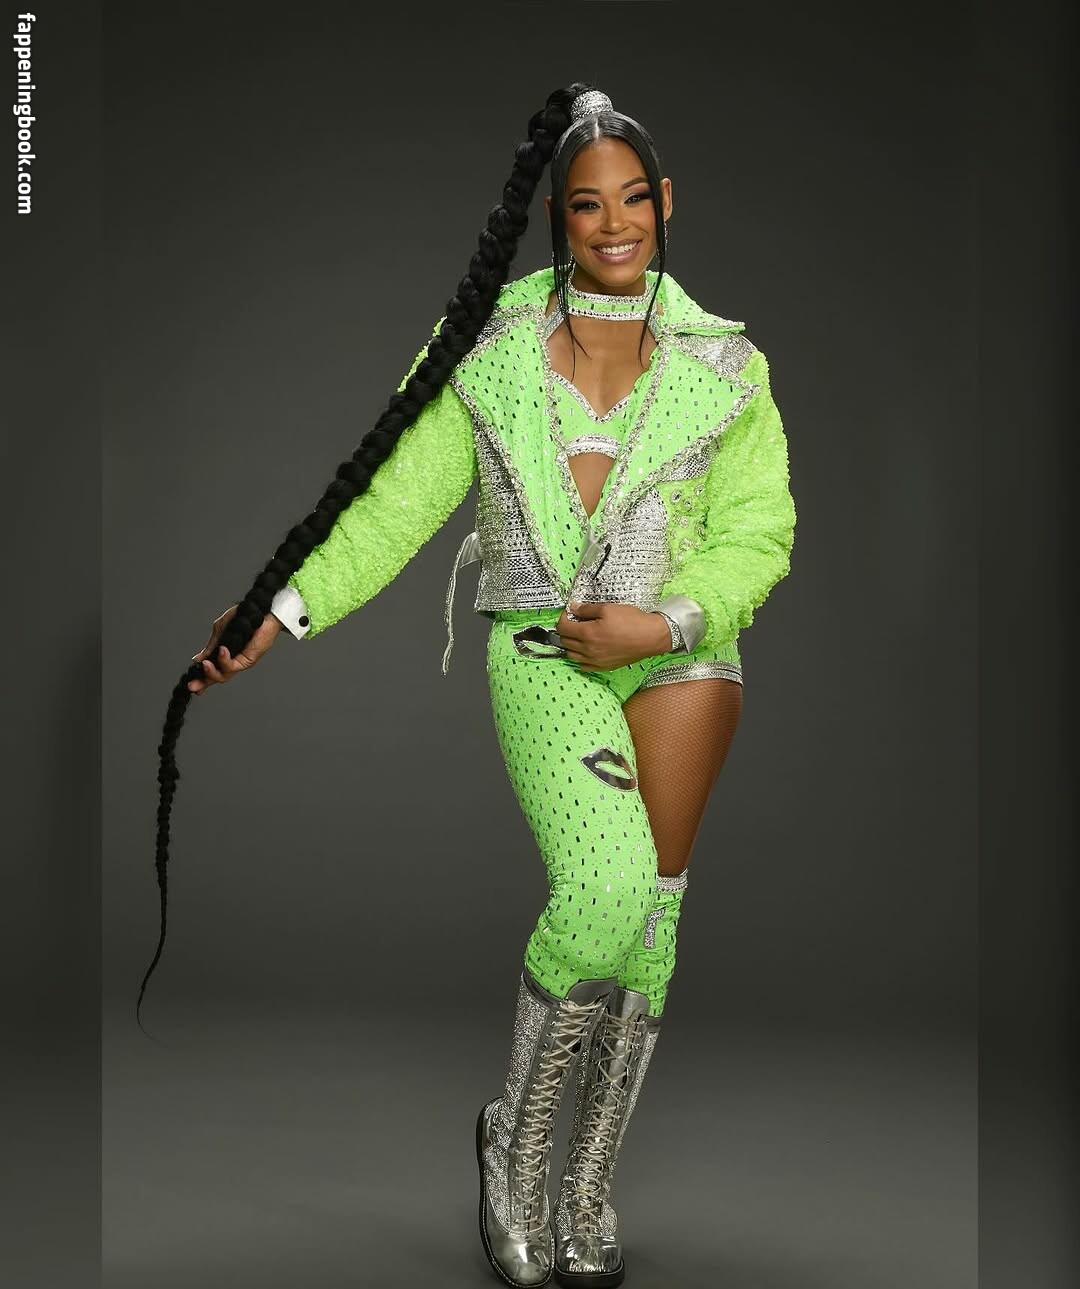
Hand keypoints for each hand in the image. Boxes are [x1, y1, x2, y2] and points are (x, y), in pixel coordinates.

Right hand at [188, 603, 282, 693]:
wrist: (258, 611)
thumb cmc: (242, 618)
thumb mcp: (220, 631)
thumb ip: (211, 646)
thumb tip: (198, 659)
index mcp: (224, 653)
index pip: (212, 670)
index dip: (202, 679)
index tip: (191, 683)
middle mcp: (232, 660)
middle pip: (217, 677)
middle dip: (204, 682)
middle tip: (192, 685)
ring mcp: (240, 661)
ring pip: (224, 676)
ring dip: (212, 672)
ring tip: (205, 664)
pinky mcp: (249, 660)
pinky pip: (233, 666)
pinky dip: (224, 660)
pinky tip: (222, 651)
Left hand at [555, 601, 671, 670]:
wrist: (651, 637)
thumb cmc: (632, 621)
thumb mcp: (608, 608)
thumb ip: (587, 609)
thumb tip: (573, 608)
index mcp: (588, 634)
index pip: (563, 628)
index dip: (563, 618)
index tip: (569, 613)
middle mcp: (589, 650)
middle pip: (565, 642)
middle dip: (566, 630)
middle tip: (574, 622)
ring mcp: (596, 660)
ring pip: (572, 655)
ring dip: (571, 645)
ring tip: (579, 636)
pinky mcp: (604, 666)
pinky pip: (584, 666)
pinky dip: (581, 658)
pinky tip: (587, 650)